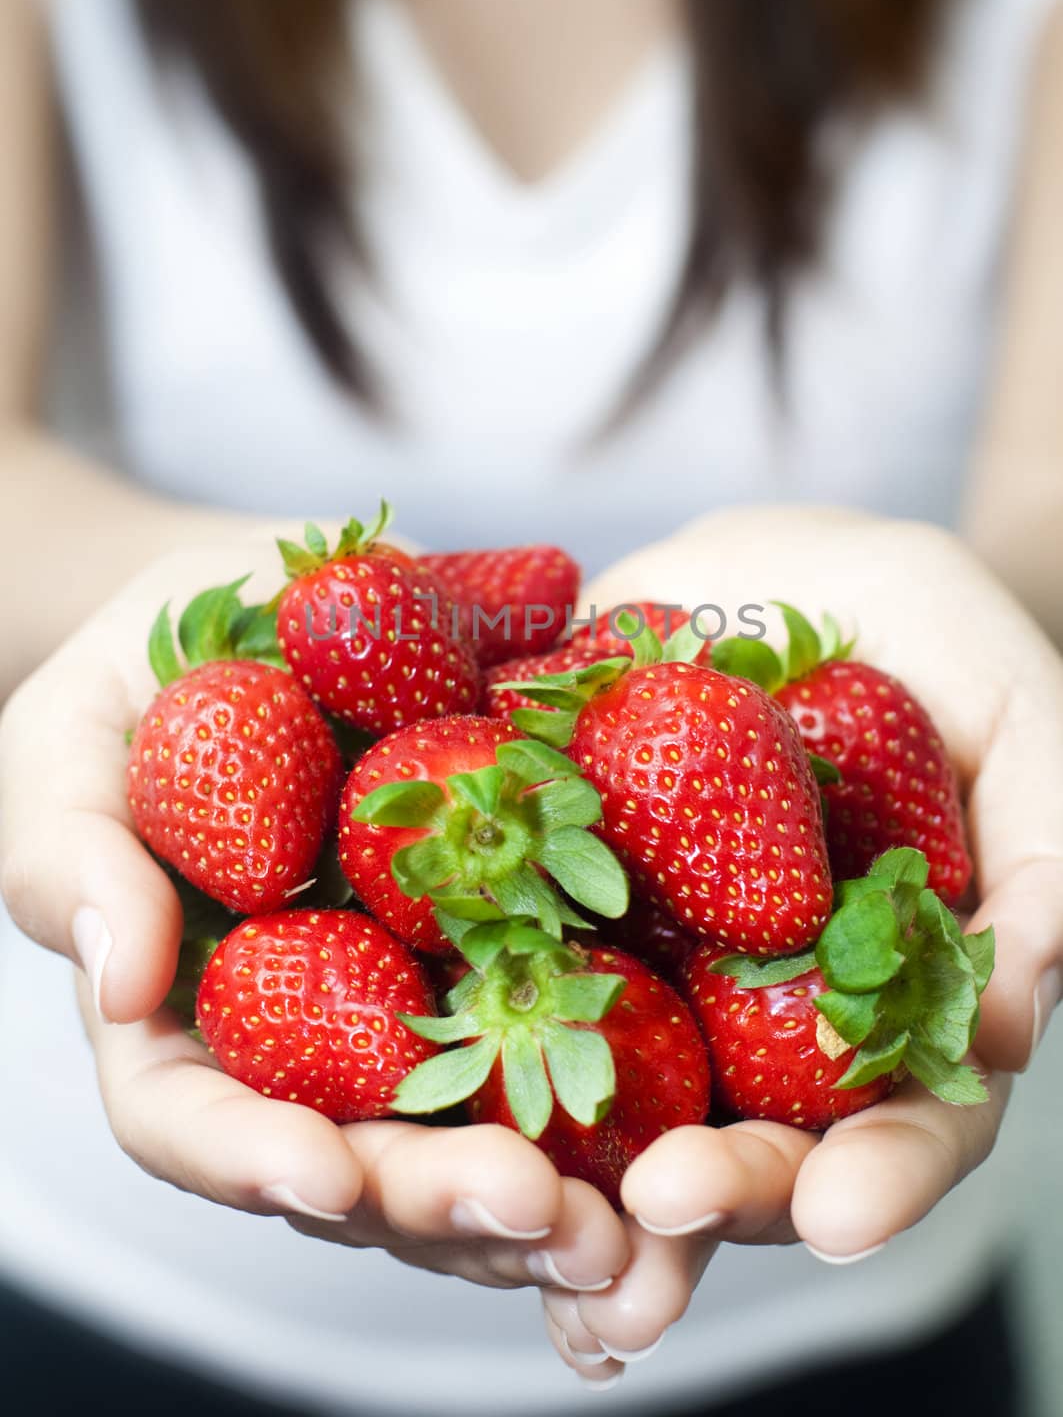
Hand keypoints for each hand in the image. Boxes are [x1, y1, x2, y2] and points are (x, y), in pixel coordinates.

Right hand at [0, 538, 628, 1311]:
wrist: (271, 606)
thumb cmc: (141, 680)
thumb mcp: (72, 747)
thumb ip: (78, 859)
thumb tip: (122, 984)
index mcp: (184, 1009)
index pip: (192, 1120)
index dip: (253, 1161)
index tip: (330, 1177)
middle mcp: (306, 1033)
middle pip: (357, 1159)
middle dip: (440, 1200)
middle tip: (535, 1211)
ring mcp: (415, 994)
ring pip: (471, 1126)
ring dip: (550, 1189)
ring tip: (627, 1221)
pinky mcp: (512, 937)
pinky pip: (569, 1015)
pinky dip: (622, 1072)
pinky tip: (686, 1117)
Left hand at [541, 506, 1059, 1382]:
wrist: (770, 567)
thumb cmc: (924, 633)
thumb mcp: (1017, 712)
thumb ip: (1039, 851)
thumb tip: (1006, 1020)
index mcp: (899, 993)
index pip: (911, 1115)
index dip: (884, 1173)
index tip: (836, 1218)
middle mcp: (773, 1008)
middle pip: (757, 1134)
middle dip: (720, 1188)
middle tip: (667, 1204)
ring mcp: (659, 962)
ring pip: (623, 1090)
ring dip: (582, 1161)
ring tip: (533, 1203)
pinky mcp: (557, 901)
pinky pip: (506, 971)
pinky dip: (462, 1035)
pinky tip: (417, 1096)